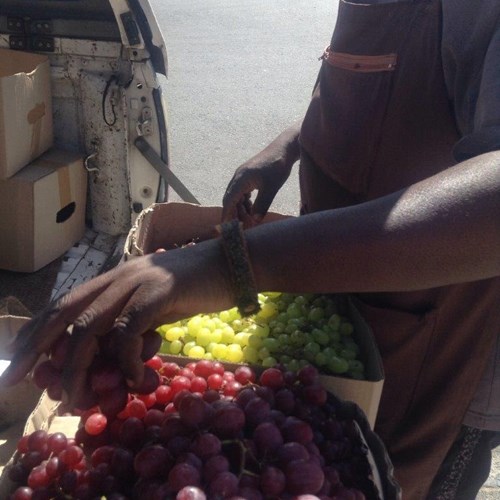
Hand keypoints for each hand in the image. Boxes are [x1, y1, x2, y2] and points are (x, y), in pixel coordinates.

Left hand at [0, 241, 231, 406]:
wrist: (232, 264)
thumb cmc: (196, 286)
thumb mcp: (156, 303)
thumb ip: (132, 322)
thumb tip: (112, 358)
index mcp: (115, 277)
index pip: (66, 301)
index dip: (39, 330)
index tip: (22, 359)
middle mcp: (118, 276)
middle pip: (65, 312)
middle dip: (37, 347)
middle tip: (18, 380)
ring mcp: (137, 282)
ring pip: (90, 326)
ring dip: (77, 368)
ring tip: (75, 398)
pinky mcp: (159, 292)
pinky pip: (129, 332)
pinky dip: (125, 361)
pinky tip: (133, 379)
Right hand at [222, 121, 300, 225]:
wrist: (284, 149)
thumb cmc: (277, 167)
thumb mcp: (271, 189)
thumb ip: (262, 205)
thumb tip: (255, 221)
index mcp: (241, 180)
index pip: (229, 201)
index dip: (226, 215)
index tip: (226, 227)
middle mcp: (238, 177)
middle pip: (230, 199)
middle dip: (234, 213)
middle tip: (241, 226)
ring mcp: (243, 176)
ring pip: (236, 196)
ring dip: (241, 208)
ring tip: (249, 219)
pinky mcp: (249, 176)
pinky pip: (242, 192)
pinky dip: (245, 202)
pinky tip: (252, 209)